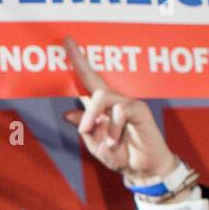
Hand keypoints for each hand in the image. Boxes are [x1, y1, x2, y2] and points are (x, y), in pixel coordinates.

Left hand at [62, 37, 178, 185]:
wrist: (142, 169)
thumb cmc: (121, 155)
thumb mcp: (96, 143)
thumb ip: (85, 128)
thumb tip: (67, 113)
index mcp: (101, 107)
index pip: (87, 79)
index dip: (77, 60)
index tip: (66, 40)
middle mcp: (114, 100)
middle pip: (93, 84)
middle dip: (83, 94)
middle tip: (83, 126)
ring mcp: (128, 103)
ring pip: (102, 97)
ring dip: (95, 120)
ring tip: (102, 141)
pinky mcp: (139, 109)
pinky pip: (120, 112)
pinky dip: (114, 131)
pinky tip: (116, 143)